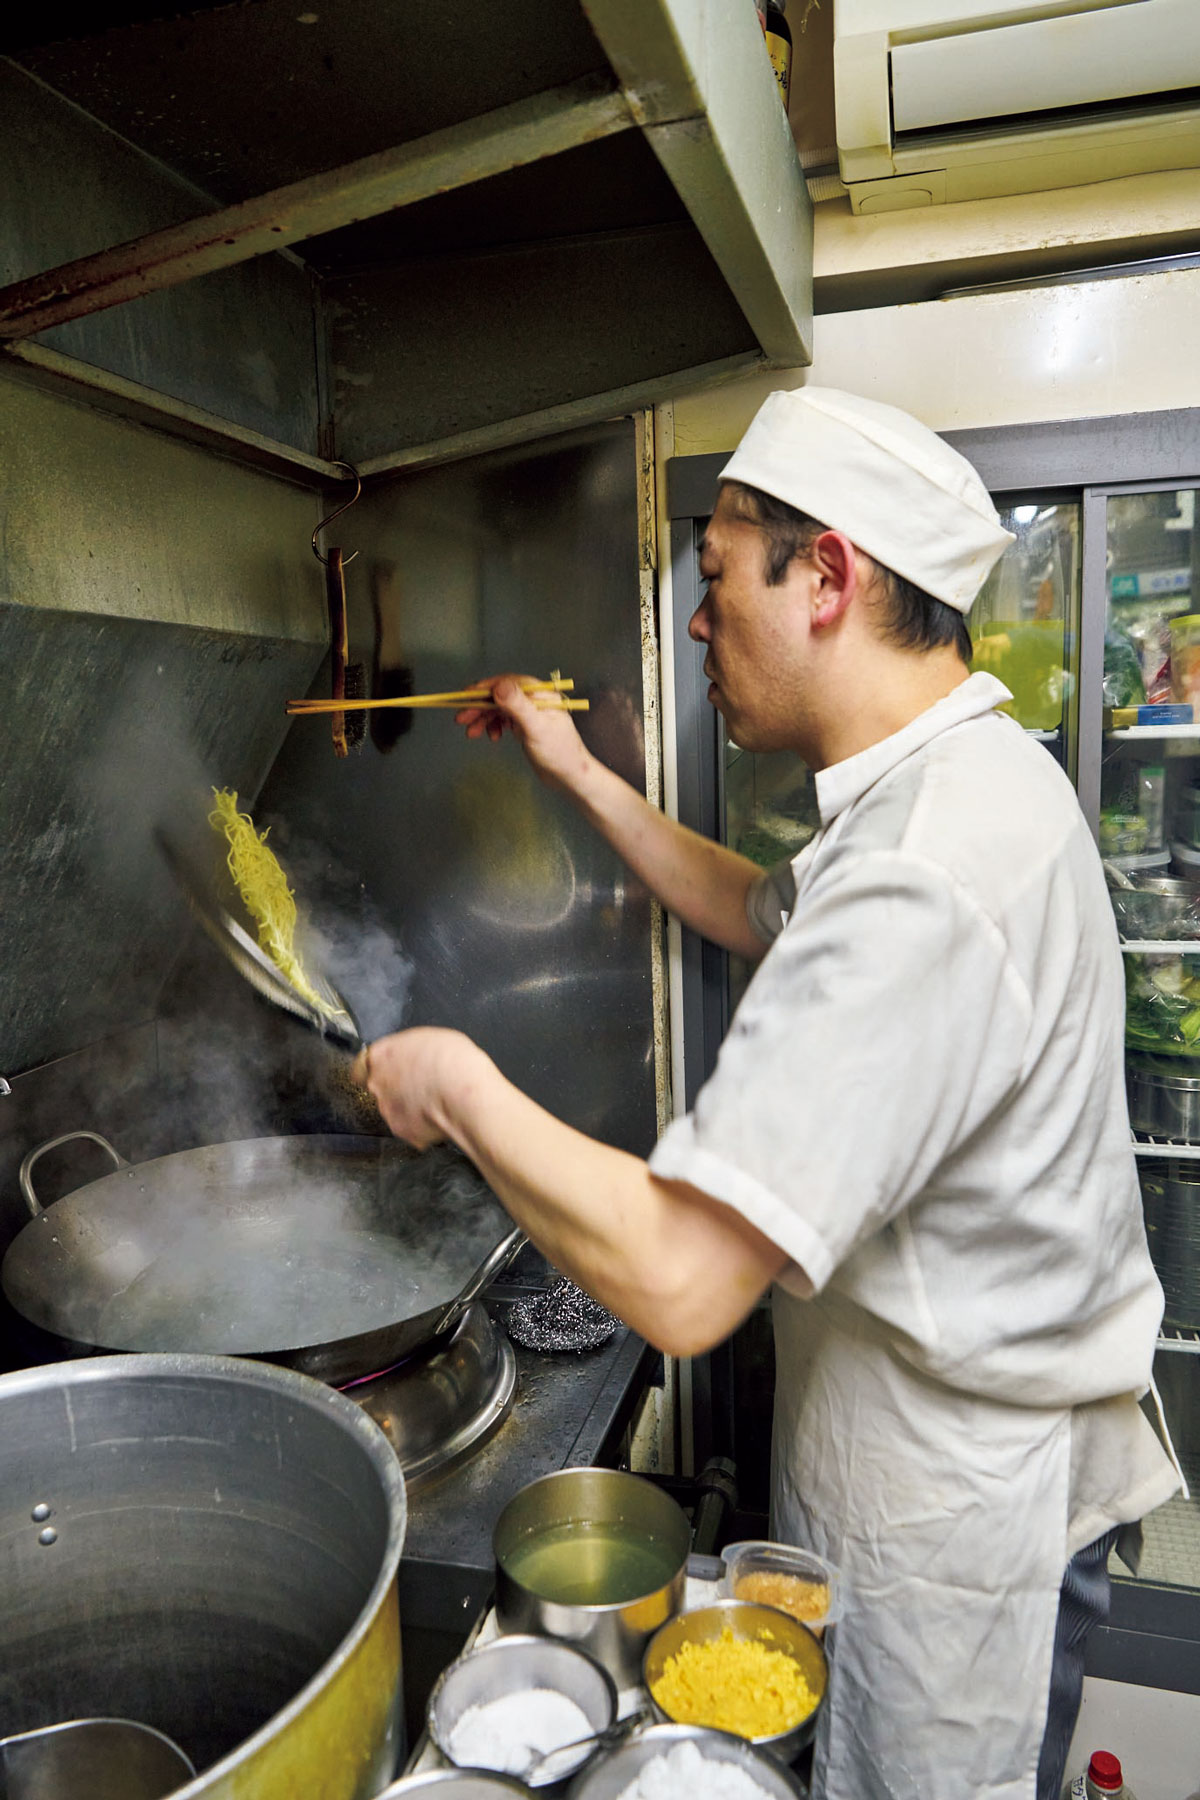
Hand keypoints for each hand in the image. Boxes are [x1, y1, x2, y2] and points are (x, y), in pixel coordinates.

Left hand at [352, 1027, 486, 1150]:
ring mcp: (387, 1109)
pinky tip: (438, 1116)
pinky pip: (409, 1128)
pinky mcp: (401, 1130)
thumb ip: (412, 1049)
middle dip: (395, 1089)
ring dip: (409, 1107)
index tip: (388, 1072)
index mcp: (382, 1054)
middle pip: (378, 1088)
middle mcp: (378, 1083)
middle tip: (419, 1086)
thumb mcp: (431, 1037)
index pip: (362, 1065)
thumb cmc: (453, 1061)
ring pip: (394, 1109)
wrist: (464, 1092)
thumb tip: (415, 1055)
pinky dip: (421, 1125)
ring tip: (434, 1101)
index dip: (376, 1070)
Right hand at [456, 673, 591, 796]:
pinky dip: (494, 726)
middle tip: (461, 719)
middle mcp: (535, 699)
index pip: (507, 683)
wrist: (570, 776)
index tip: (465, 697)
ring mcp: (530, 712)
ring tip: (471, 734)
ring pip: (500, 709)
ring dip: (484, 719)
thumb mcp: (536, 728)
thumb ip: (518, 706)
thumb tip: (498, 686)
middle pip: (501, 696)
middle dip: (480, 707)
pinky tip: (492, 737)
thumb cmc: (558, 753)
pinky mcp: (526, 725)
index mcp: (540, 694)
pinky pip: (504, 720)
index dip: (485, 688)